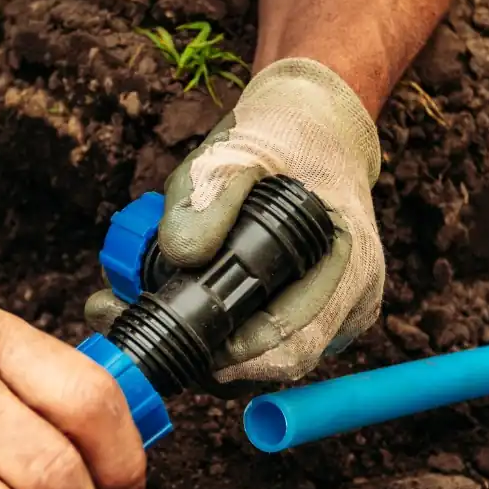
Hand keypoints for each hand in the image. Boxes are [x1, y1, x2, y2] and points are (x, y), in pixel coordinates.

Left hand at [87, 57, 384, 382]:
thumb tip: (182, 255)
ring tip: (139, 310)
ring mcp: (338, 310)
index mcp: (348, 259)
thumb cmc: (282, 134)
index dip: (232, 356)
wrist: (316, 126)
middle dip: (206, 357)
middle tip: (135, 324)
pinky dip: (223, 333)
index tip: (174, 341)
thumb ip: (206, 196)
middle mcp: (353, 296)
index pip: (293, 342)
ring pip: (267, 358)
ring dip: (208, 348)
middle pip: (275, 362)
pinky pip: (267, 341)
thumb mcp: (236, 149)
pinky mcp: (315, 314)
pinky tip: (177, 306)